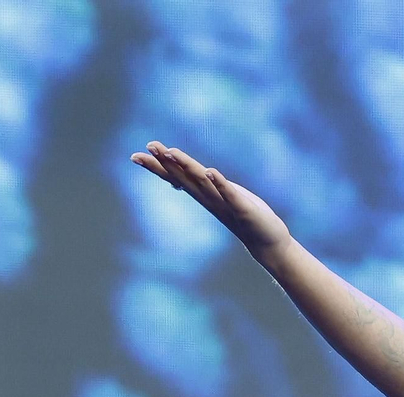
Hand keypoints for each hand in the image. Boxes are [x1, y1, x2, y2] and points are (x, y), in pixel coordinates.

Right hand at [130, 142, 291, 260]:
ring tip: (171, 151)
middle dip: (166, 163)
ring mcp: (225, 204)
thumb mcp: (221, 198)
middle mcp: (210, 200)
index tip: (135, 156)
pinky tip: (210, 171)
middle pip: (184, 178)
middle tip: (148, 146)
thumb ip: (204, 188)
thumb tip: (180, 182)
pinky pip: (229, 194)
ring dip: (187, 167)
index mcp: (204, 195)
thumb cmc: (245, 217)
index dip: (157, 167)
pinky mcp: (243, 209)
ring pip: (202, 183)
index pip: (176, 178)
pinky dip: (219, 183)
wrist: (268, 243)